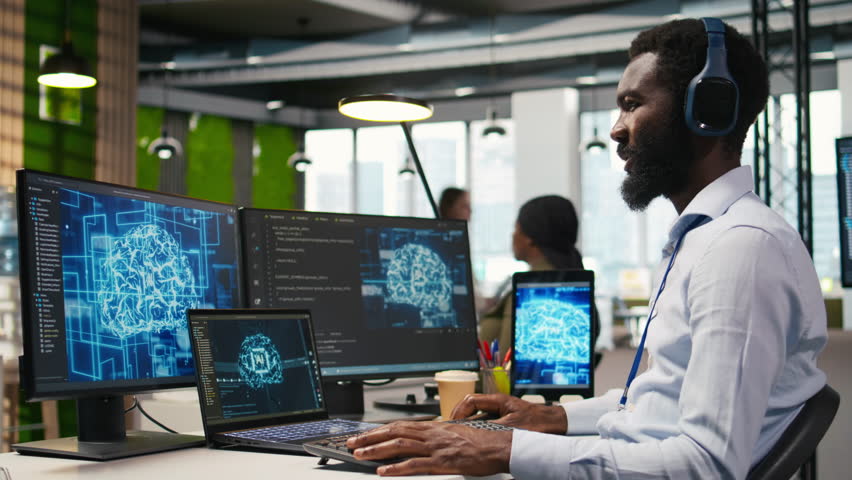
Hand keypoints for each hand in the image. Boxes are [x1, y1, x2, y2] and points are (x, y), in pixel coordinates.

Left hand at [345, 421, 511, 475]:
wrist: (498, 447)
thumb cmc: (479, 442)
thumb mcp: (454, 434)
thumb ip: (436, 436)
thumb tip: (420, 439)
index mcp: (433, 428)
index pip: (399, 426)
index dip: (379, 430)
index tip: (364, 434)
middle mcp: (431, 435)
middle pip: (394, 433)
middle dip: (370, 438)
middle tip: (352, 443)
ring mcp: (435, 448)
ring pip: (399, 446)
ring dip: (377, 451)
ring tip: (360, 455)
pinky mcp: (442, 463)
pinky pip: (414, 465)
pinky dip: (396, 469)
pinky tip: (383, 472)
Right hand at [450, 393, 567, 433]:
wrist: (555, 424)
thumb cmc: (538, 423)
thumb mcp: (511, 427)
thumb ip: (491, 428)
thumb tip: (473, 432)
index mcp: (498, 400)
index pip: (471, 400)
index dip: (459, 411)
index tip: (454, 423)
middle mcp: (498, 403)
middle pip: (471, 406)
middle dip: (460, 417)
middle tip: (452, 429)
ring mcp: (501, 411)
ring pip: (478, 415)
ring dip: (469, 424)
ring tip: (461, 434)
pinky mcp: (505, 419)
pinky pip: (486, 421)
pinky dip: (478, 429)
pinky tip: (477, 438)